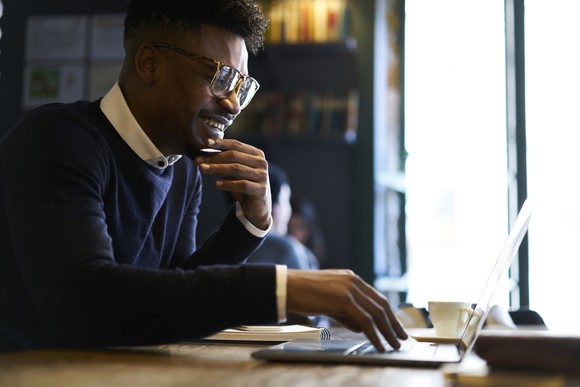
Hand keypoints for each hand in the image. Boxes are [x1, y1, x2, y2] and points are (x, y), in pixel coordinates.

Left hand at [195, 138, 270, 229]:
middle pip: (234, 156)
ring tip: (203, 169)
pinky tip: (216, 184)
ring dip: (218, 168)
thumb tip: (201, 157)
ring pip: (237, 169)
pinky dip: (228, 183)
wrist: (257, 206)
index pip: (236, 145)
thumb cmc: (243, 185)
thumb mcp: (234, 171)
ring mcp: (262, 176)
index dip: (221, 143)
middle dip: (215, 158)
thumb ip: (223, 162)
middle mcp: (261, 163)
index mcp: (256, 154)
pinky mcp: (261, 190)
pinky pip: (242, 184)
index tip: (206, 142)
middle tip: (199, 161)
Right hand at [286, 269, 408, 351]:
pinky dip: (374, 334)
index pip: (376, 298)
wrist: (286, 287)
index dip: (388, 314)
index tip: (396, 327)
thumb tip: (362, 327)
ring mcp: (350, 288)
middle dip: (393, 323)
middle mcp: (353, 280)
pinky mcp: (344, 298)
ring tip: (394, 344)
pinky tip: (378, 344)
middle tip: (402, 337)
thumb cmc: (303, 294)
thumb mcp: (329, 303)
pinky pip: (365, 319)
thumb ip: (346, 313)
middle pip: (381, 304)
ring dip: (388, 331)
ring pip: (376, 312)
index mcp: (351, 278)